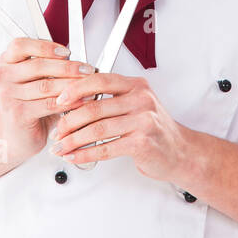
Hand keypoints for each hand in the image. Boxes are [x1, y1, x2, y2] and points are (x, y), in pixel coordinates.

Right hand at [0, 37, 96, 162]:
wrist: (19, 136)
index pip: (21, 45)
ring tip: (88, 86)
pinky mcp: (17, 114)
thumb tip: (79, 61)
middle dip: (68, 67)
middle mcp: (3, 76)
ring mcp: (7, 95)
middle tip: (87, 70)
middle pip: (38, 65)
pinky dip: (68, 103)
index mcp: (6, 61)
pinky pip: (48, 104)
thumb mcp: (38, 80)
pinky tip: (81, 101)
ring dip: (71, 85)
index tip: (66, 52)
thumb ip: (50, 67)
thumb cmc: (32, 104)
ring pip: (45, 85)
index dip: (45, 47)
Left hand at [49, 72, 190, 182]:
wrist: (180, 152)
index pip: (100, 80)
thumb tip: (72, 102)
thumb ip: (110, 100)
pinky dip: (86, 154)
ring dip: (74, 140)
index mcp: (136, 85)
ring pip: (97, 129)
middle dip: (69, 121)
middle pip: (94, 107)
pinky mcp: (142, 142)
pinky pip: (106, 148)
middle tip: (57, 131)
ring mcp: (143, 120)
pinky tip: (75, 156)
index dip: (75, 89)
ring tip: (61, 147)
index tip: (59, 100)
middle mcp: (141, 99)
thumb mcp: (135, 105)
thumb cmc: (153, 129)